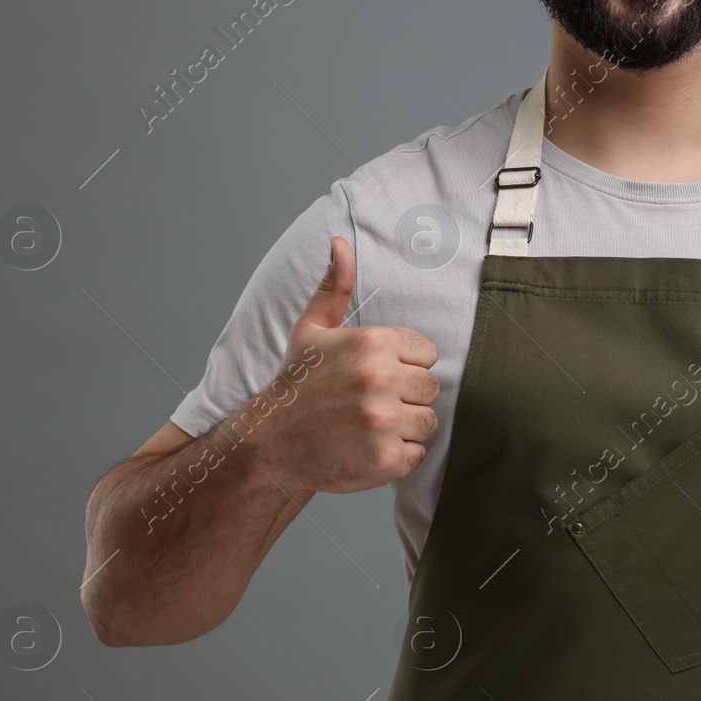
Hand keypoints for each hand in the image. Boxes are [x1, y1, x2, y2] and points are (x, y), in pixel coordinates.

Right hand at [251, 236, 440, 493]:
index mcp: (371, 343)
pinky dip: (397, 455)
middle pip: (430, 388)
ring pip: (427, 421)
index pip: (426, 354)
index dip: (404, 366)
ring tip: (368, 426)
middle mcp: (380, 380)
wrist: (270, 444)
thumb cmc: (297, 384)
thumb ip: (335, 286)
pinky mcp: (386, 459)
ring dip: (404, 427)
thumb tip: (340, 242)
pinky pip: (417, 453)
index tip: (374, 376)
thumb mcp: (312, 329)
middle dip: (406, 396)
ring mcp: (383, 421)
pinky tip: (367, 448)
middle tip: (369, 403)